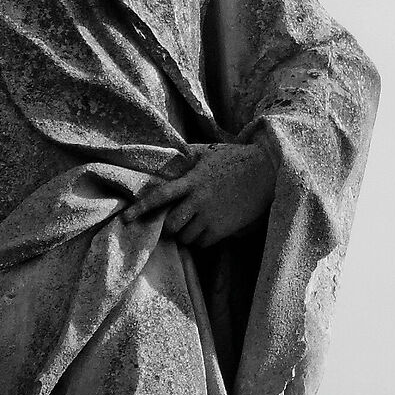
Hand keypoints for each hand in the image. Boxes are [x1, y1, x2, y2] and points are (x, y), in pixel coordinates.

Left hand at [135, 142, 274, 248]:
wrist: (268, 171)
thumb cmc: (239, 159)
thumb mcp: (211, 153)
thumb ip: (189, 156)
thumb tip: (170, 152)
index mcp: (193, 180)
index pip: (160, 195)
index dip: (140, 208)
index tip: (125, 219)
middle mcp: (199, 200)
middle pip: (171, 224)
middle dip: (172, 226)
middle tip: (179, 221)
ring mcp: (212, 215)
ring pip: (186, 237)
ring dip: (187, 233)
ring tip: (197, 224)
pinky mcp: (224, 228)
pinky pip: (203, 242)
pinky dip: (202, 239)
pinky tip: (210, 228)